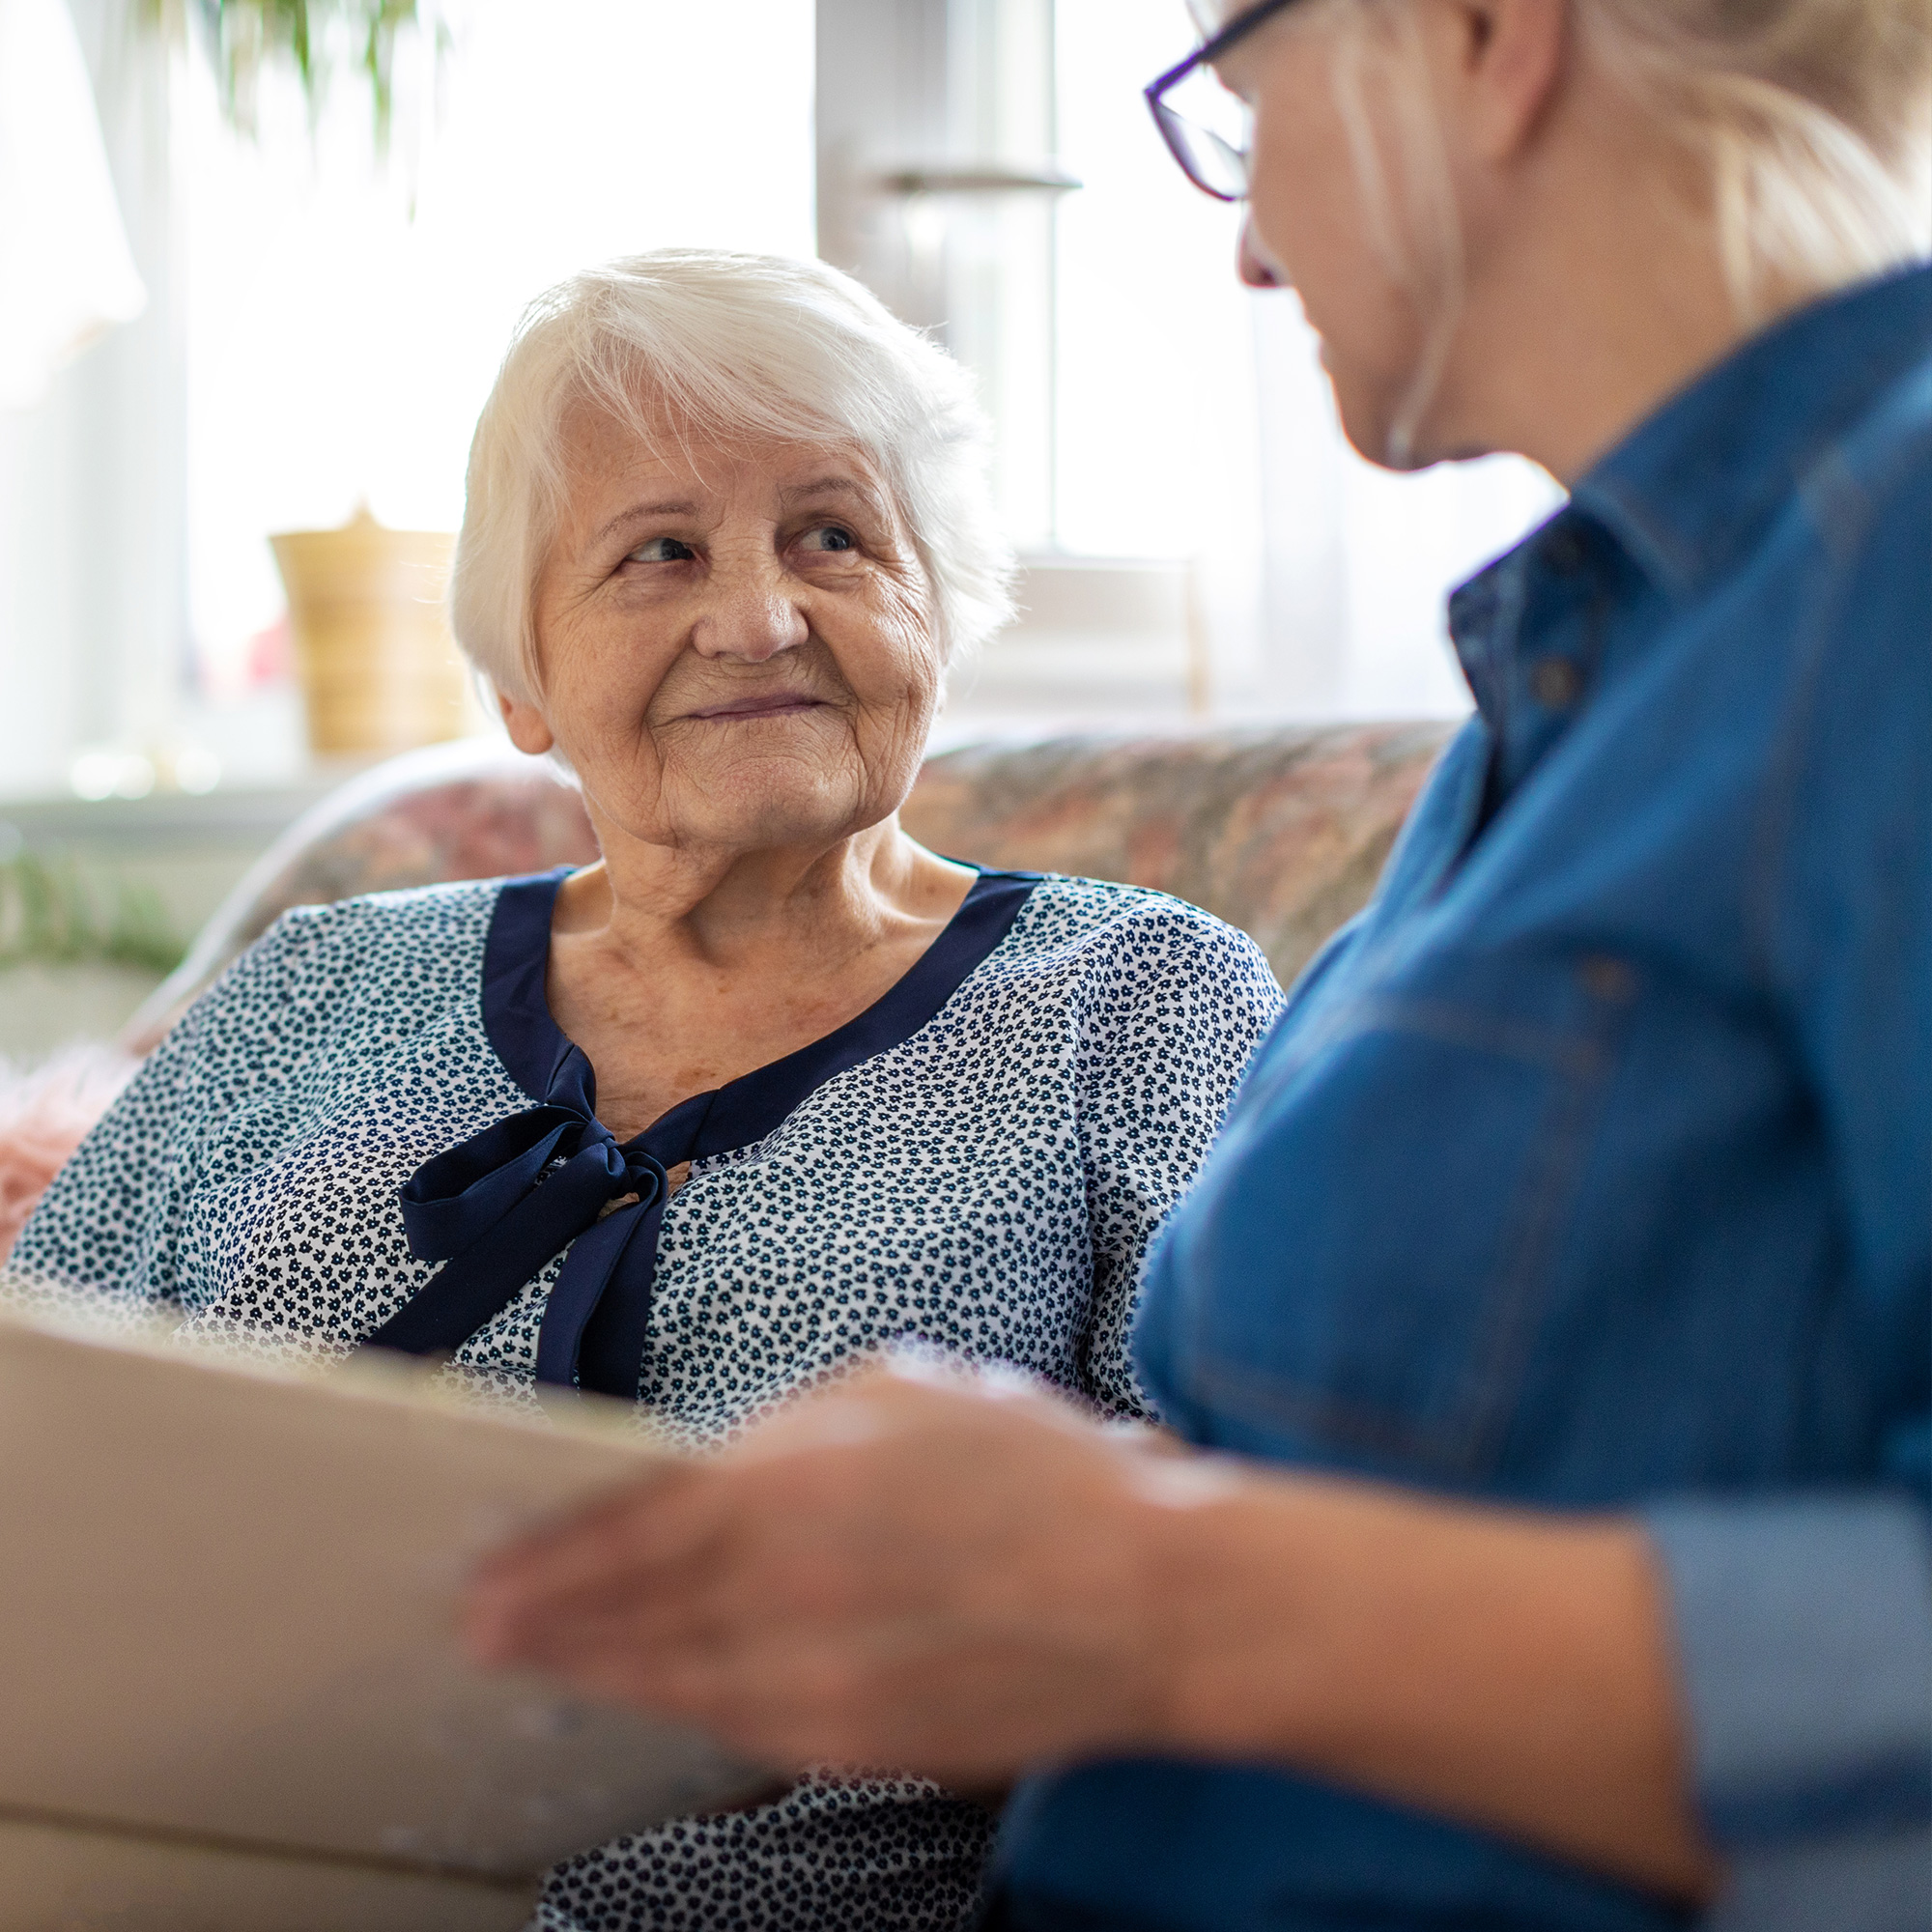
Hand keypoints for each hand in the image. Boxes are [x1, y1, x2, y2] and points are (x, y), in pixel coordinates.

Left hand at [463, 1359, 1202, 1779]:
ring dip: (594, 1672)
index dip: (548, 1550)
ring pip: (668, 1681)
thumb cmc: (1036, 1473)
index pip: (627, 1523)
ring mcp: (812, 1677)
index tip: (491, 1562)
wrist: (1147, 1596)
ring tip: (542, 1664)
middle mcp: (781, 1585)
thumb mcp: (901, 1388)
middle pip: (624, 1613)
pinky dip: (679, 1708)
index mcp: (789, 1479)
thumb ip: (790, 1423)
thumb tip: (717, 1460)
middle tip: (479, 1627)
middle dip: (542, 1621)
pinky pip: (735, 1726)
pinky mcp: (851, 1743)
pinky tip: (653, 1696)